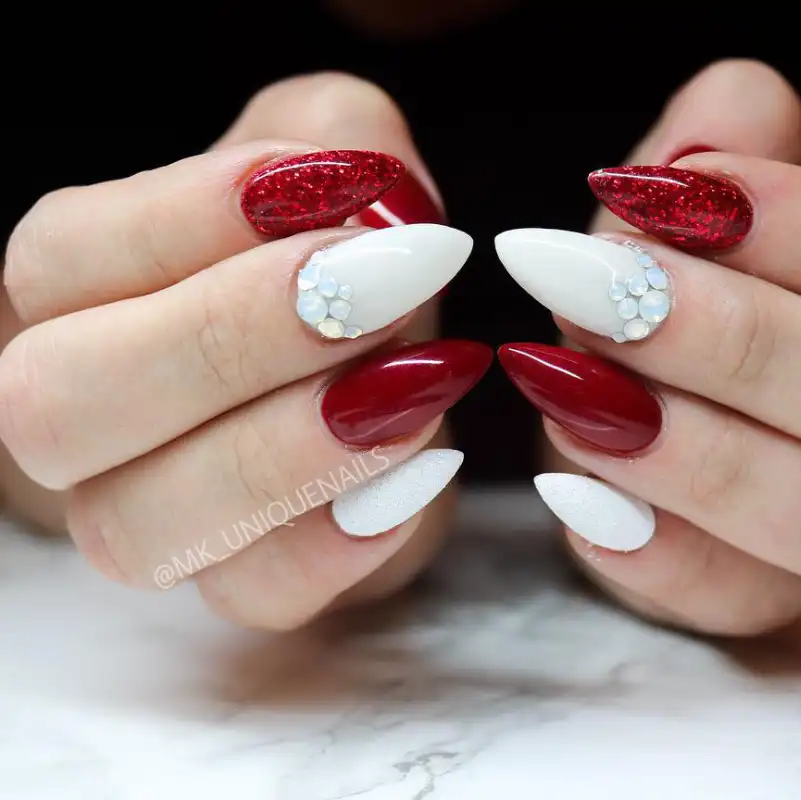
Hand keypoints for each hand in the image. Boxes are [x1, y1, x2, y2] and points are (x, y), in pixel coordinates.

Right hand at [0, 73, 484, 628]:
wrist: (386, 360)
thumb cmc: (340, 252)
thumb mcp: (339, 156)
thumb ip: (337, 138)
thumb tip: (362, 192)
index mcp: (69, 293)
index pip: (57, 260)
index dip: (191, 219)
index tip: (335, 185)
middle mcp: (79, 418)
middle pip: (60, 405)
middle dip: (228, 340)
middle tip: (378, 283)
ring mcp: (149, 516)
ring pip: (141, 528)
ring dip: (285, 452)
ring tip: (414, 384)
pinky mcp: (243, 580)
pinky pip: (255, 595)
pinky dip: (343, 540)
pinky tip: (422, 467)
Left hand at [496, 60, 800, 634]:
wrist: (635, 377)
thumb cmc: (677, 274)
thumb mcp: (692, 190)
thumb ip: (722, 142)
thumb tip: (715, 140)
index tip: (670, 195)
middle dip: (737, 343)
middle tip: (599, 293)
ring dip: (696, 455)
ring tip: (572, 391)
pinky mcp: (768, 592)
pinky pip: (744, 601)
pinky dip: (653, 552)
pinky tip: (574, 488)